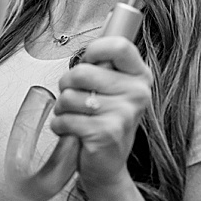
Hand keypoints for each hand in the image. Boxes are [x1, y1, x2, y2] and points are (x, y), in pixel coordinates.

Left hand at [50, 36, 151, 189]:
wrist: (108, 167)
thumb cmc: (104, 122)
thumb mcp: (113, 89)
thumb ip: (106, 64)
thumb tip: (100, 33)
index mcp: (139, 76)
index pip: (118, 46)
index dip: (94, 50)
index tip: (87, 61)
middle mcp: (137, 93)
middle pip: (82, 71)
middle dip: (67, 85)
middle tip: (75, 98)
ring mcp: (123, 114)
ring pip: (70, 96)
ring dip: (63, 108)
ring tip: (75, 117)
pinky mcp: (106, 133)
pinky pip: (67, 118)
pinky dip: (61, 125)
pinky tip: (72, 132)